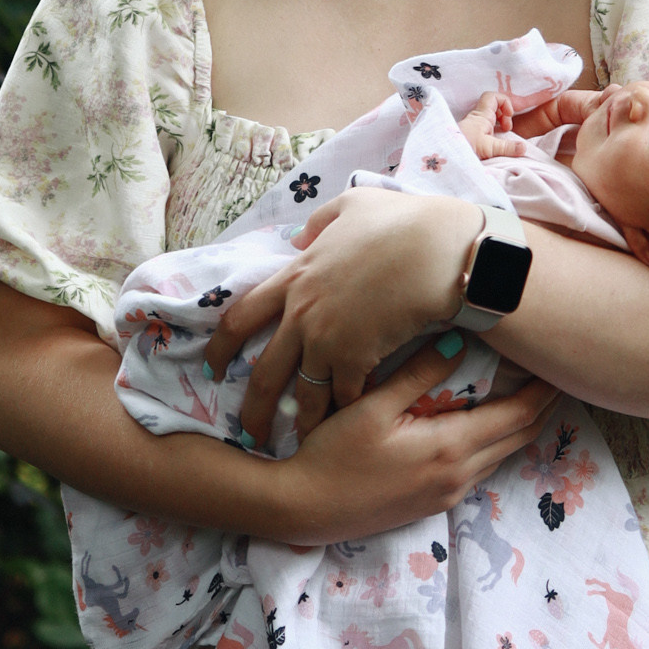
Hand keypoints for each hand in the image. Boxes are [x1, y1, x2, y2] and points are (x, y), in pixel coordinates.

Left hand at [207, 186, 484, 447]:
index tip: (213, 369)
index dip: (221, 347)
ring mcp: (327, 339)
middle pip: (264, 371)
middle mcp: (302, 314)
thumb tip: (300, 238)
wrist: (436, 248)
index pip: (241, 317)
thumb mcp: (351, 207)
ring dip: (302, 420)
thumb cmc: (400, 222)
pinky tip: (348, 423)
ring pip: (305, 393)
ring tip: (302, 442)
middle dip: (254, 406)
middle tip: (249, 431)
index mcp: (295, 277)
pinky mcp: (357, 358)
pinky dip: (346, 410)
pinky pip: (344, 395)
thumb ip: (320, 222)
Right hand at [259, 353, 557, 546]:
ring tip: (525, 391)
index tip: (556, 363)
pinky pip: (480, 469)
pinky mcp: (433, 504)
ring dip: (518, 425)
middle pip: (520, 438)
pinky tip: (483, 423)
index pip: (518, 416)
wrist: (304, 509)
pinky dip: (493, 442)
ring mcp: (447, 494)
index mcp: (450, 448)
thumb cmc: (332, 454)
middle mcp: (459, 476)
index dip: (543, 389)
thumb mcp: (372, 406)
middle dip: (540, 406)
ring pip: (501, 455)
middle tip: (552, 372)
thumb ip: (418, 374)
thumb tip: (459, 340)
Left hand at [457, 89, 530, 161]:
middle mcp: (477, 118)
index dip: (504, 102)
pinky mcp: (472, 135)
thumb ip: (508, 147)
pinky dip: (493, 132)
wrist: (446, 156)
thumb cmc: (465, 147)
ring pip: (490, 118)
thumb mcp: (489, 148)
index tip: (509, 117)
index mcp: (482, 115)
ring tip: (502, 136)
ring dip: (499, 125)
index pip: (493, 97)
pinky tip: (495, 143)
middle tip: (507, 129)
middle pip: (494, 107)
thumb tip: (524, 148)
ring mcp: (474, 126)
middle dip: (504, 116)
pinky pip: (486, 128)